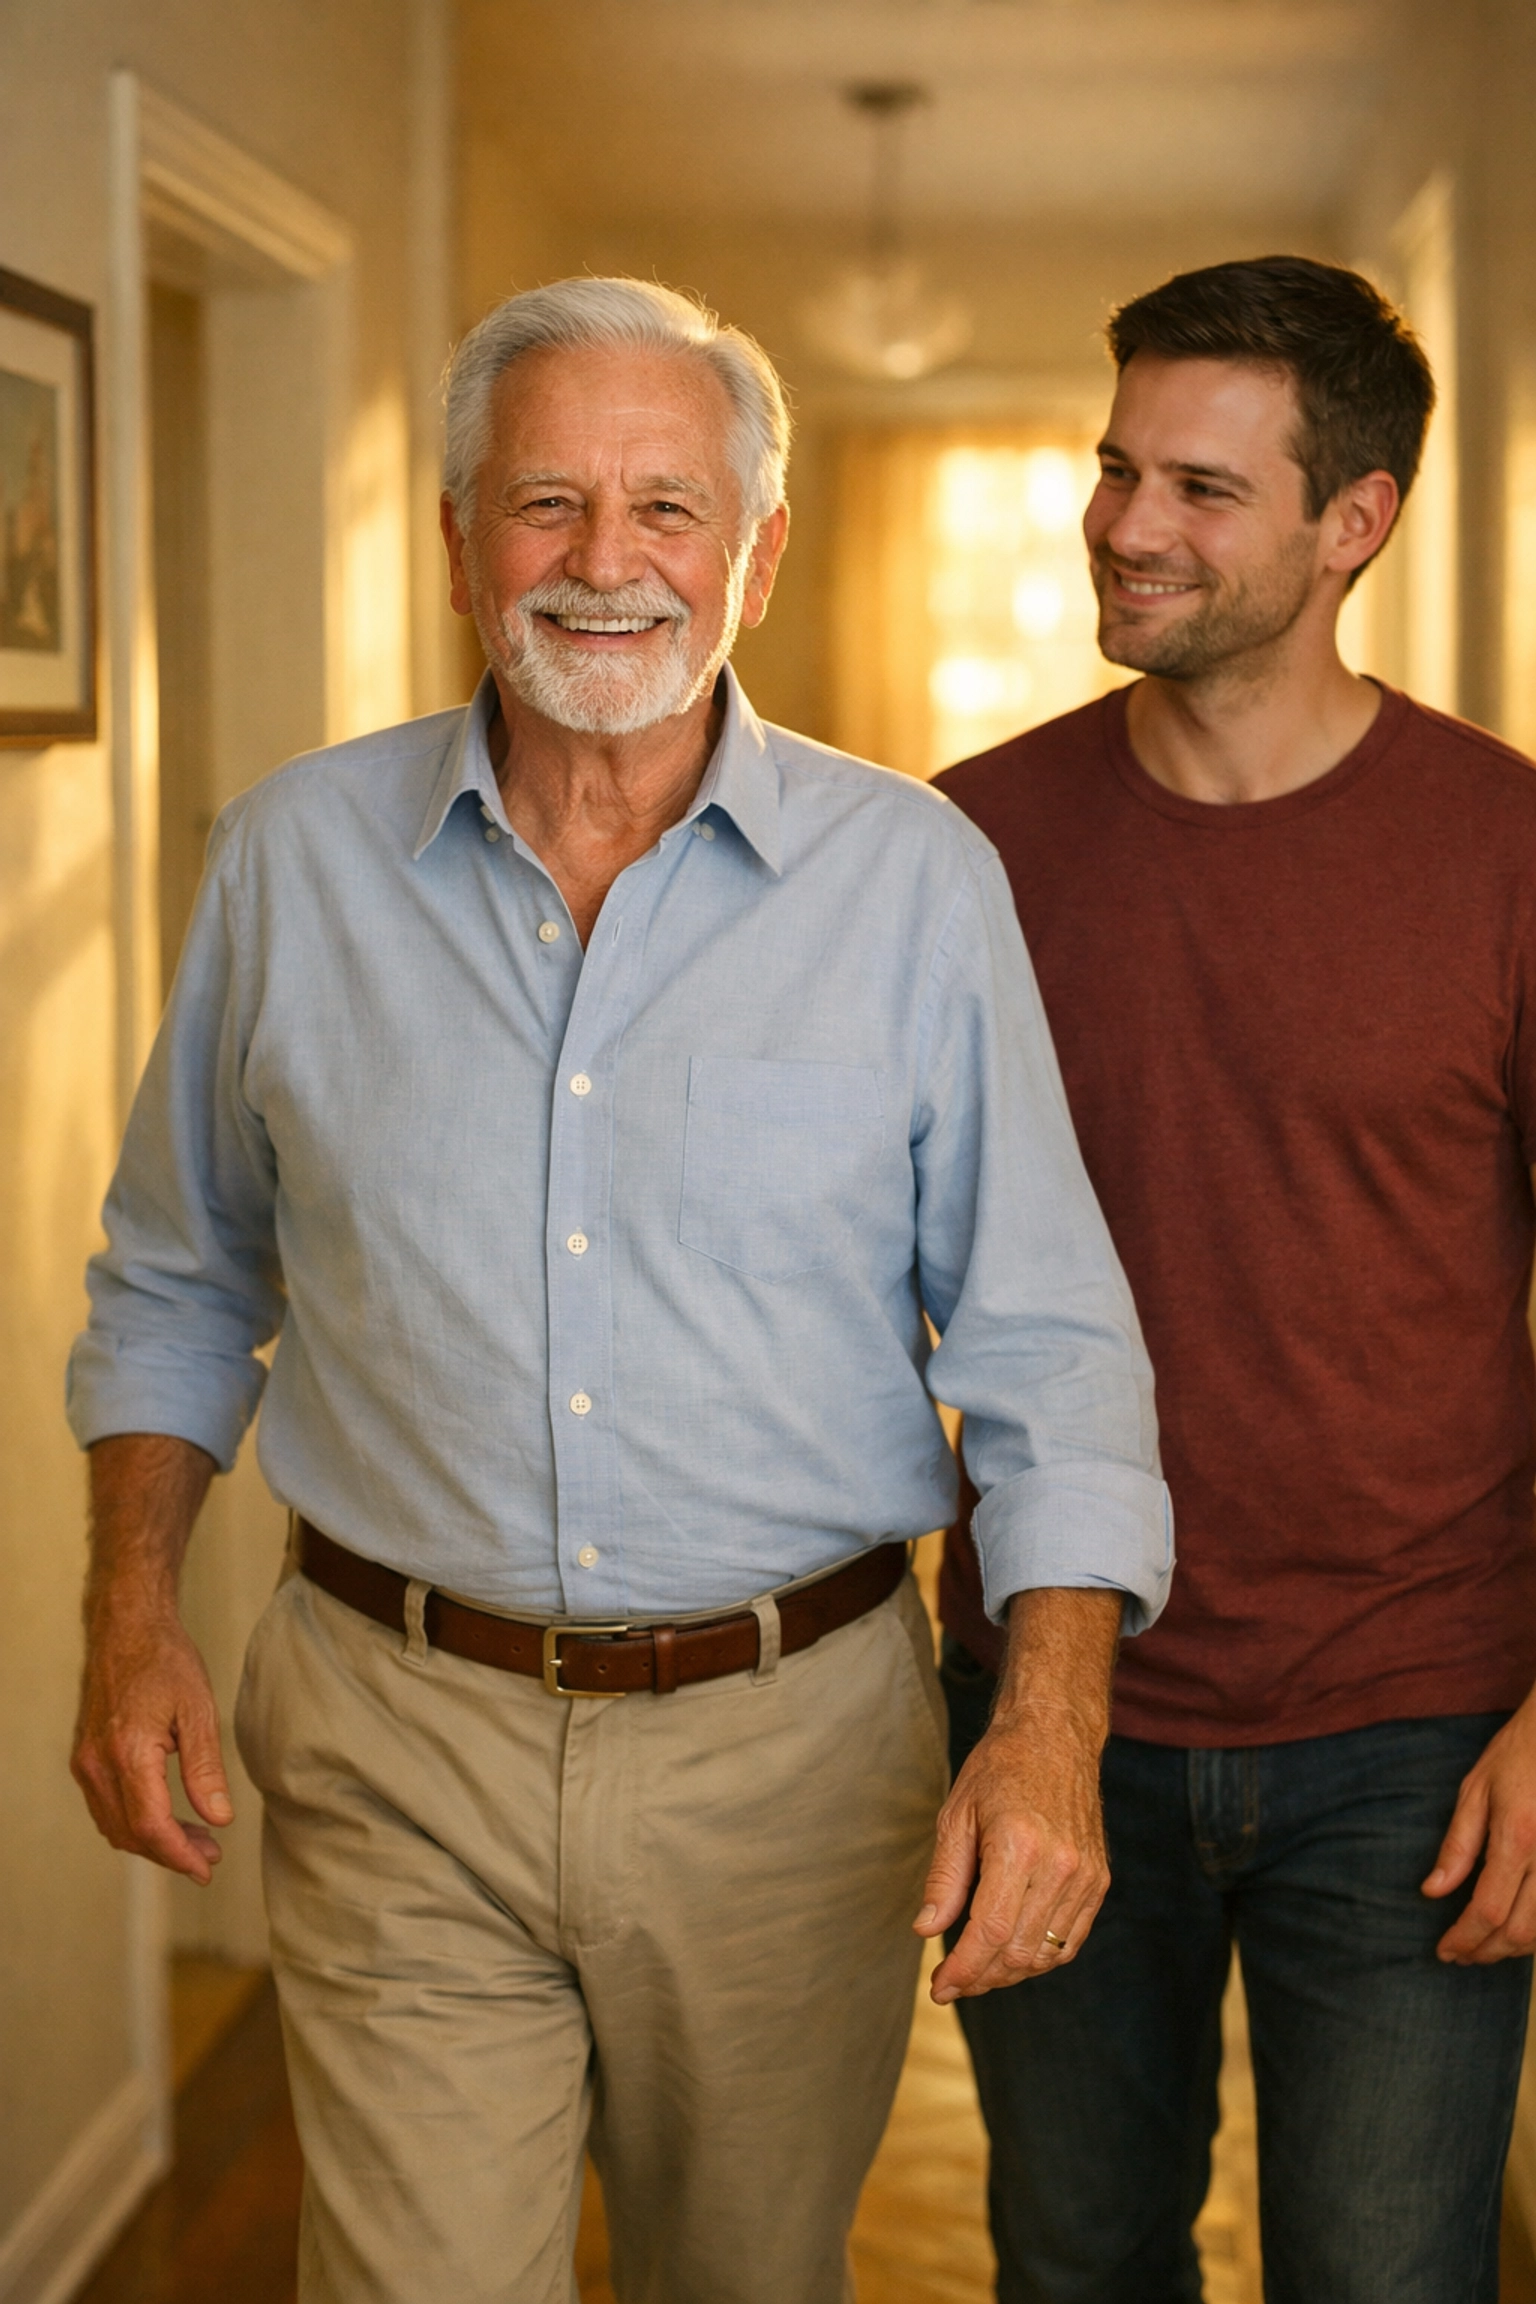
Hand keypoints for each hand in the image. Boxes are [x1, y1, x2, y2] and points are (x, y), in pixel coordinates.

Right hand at [72, 1597, 232, 1884]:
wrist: (127, 1628)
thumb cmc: (166, 1661)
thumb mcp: (199, 1710)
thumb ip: (206, 1768)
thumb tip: (219, 1819)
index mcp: (128, 1754)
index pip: (150, 1826)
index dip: (179, 1855)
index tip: (207, 1868)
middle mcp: (98, 1764)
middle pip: (131, 1834)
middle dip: (171, 1853)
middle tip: (211, 1856)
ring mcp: (87, 1763)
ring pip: (115, 1826)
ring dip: (153, 1841)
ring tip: (196, 1841)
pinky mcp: (86, 1758)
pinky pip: (106, 1808)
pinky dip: (134, 1823)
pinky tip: (167, 1818)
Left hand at [915, 1697, 1109, 2001]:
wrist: (1054, 1736)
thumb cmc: (1000, 1768)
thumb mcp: (957, 1815)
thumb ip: (944, 1878)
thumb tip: (925, 1929)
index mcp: (1018, 1846)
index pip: (991, 1932)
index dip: (964, 1969)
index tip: (940, 1987)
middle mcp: (1059, 1865)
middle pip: (1019, 1951)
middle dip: (981, 1977)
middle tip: (952, 1981)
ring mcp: (1085, 1875)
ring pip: (1046, 1953)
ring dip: (1009, 1973)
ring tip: (978, 1970)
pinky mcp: (1099, 1879)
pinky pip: (1070, 1939)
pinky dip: (1041, 1957)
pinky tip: (1013, 1953)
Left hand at [1424, 1693, 1535, 1962]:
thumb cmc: (1519, 1754)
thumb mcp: (1477, 1789)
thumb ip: (1458, 1845)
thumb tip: (1433, 1891)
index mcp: (1517, 1837)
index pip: (1487, 1909)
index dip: (1464, 1939)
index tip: (1445, 1951)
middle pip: (1519, 1931)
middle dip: (1487, 1952)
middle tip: (1463, 1955)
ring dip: (1515, 1949)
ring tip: (1486, 1947)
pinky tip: (1518, 1931)